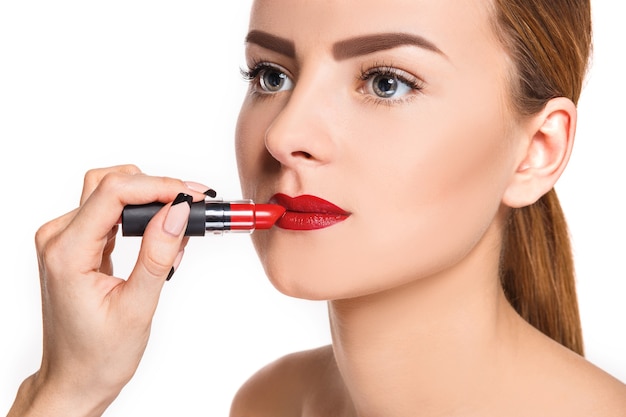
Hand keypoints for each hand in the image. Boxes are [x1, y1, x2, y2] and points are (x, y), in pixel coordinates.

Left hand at [7, 165, 209, 416]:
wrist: (75, 378)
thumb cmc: (99, 354)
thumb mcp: (137, 307)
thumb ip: (158, 254)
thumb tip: (179, 211)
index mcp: (67, 253)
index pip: (113, 192)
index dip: (158, 186)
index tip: (192, 196)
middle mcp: (59, 238)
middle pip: (110, 183)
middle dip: (156, 188)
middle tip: (193, 206)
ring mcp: (65, 240)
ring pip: (111, 192)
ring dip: (149, 200)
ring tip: (179, 230)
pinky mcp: (78, 244)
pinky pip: (111, 212)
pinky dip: (141, 216)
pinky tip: (163, 237)